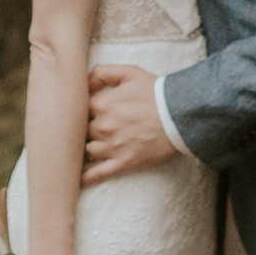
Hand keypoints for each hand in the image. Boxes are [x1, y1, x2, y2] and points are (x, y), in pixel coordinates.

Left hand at [82, 67, 180, 183]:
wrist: (179, 116)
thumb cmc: (155, 92)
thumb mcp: (130, 72)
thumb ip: (103, 73)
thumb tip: (84, 82)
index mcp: (102, 104)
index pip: (77, 109)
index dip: (78, 110)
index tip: (80, 112)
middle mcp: (103, 127)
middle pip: (81, 131)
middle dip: (82, 130)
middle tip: (81, 130)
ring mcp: (112, 146)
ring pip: (87, 151)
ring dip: (85, 149)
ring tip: (81, 151)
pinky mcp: (123, 162)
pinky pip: (98, 173)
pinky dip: (85, 178)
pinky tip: (76, 182)